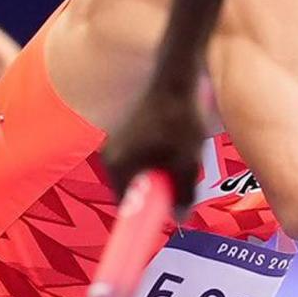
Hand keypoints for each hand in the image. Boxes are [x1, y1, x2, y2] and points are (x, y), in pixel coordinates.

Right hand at [93, 79, 210, 213]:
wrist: (176, 78)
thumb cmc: (180, 120)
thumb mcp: (188, 162)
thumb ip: (183, 193)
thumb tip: (179, 218)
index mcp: (118, 166)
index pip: (127, 206)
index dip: (147, 215)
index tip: (168, 212)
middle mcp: (109, 157)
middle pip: (133, 190)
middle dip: (157, 192)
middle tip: (182, 183)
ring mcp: (115, 144)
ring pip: (138, 174)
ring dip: (159, 175)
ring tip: (182, 161)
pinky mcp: (125, 134)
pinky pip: (139, 160)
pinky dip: (156, 161)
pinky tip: (176, 148)